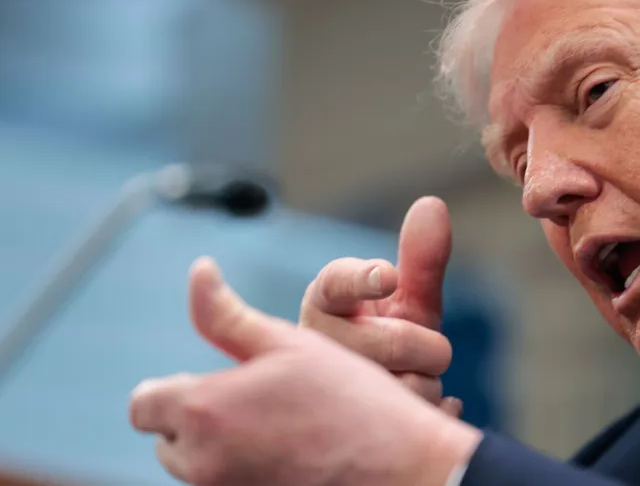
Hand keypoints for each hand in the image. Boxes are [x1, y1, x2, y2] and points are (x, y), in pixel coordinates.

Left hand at [129, 258, 481, 485]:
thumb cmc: (349, 400)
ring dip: (219, 447)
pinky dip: (244, 470)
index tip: (212, 382)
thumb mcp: (289, 343)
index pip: (143, 403)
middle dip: (196, 420)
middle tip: (253, 402)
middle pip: (167, 440)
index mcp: (203, 410)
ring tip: (277, 427)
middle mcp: (202, 462)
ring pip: (197, 467)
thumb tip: (199, 270)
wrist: (398, 467)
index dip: (171, 388)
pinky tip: (290, 453)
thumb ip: (227, 314)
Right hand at [299, 197, 460, 415]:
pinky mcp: (348, 434)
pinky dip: (434, 411)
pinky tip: (417, 413)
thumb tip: (432, 204)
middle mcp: (314, 346)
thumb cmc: (381, 340)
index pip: (335, 284)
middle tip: (421, 350)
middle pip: (392, 342)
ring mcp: (325, 395)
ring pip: (409, 388)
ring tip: (405, 383)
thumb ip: (419, 259)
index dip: (361, 278)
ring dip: (425, 384)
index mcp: (323, 303)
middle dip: (425, 345)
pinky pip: (416, 421)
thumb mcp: (403, 301)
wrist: (365, 406)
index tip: (385, 274)